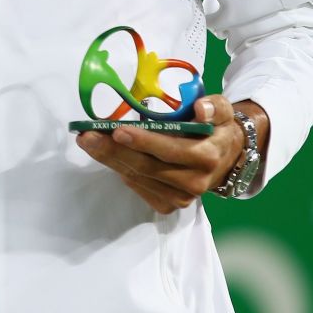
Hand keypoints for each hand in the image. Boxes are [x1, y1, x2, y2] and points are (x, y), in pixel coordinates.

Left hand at [76, 94, 259, 213]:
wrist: (225, 158)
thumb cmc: (216, 128)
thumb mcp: (222, 111)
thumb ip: (214, 107)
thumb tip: (200, 109)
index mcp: (207, 156)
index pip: (169, 151)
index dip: (143, 141)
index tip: (117, 131)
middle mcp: (195, 182)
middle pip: (146, 167)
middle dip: (113, 151)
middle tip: (87, 136)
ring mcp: (182, 197)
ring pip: (137, 178)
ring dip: (110, 160)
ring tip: (88, 142)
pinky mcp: (169, 205)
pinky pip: (138, 187)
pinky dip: (120, 171)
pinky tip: (108, 155)